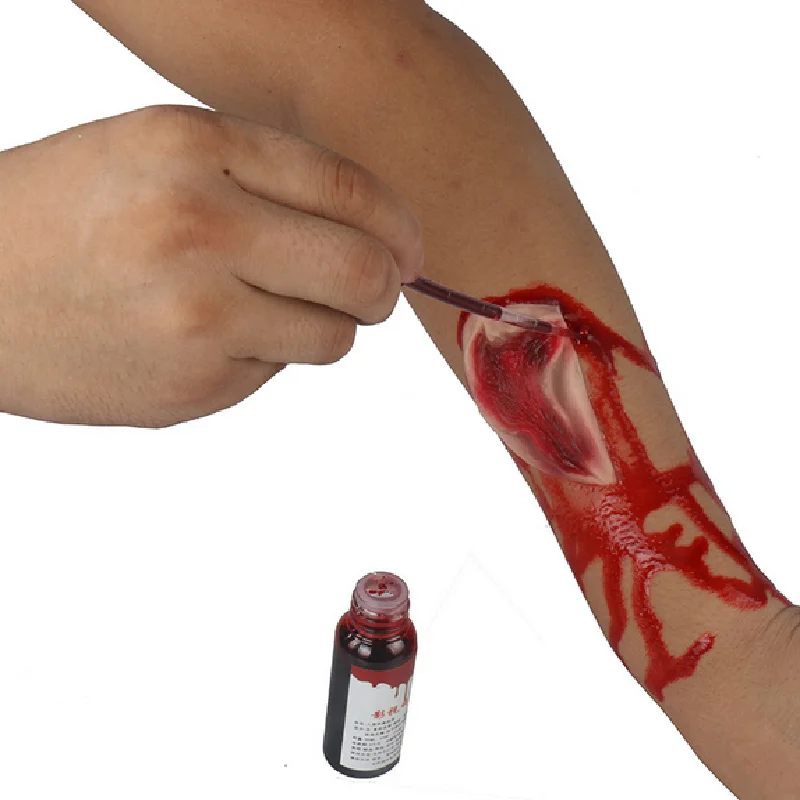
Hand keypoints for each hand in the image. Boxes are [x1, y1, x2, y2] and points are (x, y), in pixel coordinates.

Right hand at [0, 105, 423, 426]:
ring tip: (265, 310)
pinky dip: (264, 357)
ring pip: (334, 338)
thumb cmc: (65, 215)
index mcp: (190, 149)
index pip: (347, 188)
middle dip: (384, 286)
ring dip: (323, 326)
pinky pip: (278, 372)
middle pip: (363, 273)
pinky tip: (206, 339)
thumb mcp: (154, 153)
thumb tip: (375, 230)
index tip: (412, 248)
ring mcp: (196, 317)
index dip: (399, 225)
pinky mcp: (193, 385)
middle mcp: (197, 229)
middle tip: (374, 290)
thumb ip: (263, 180)